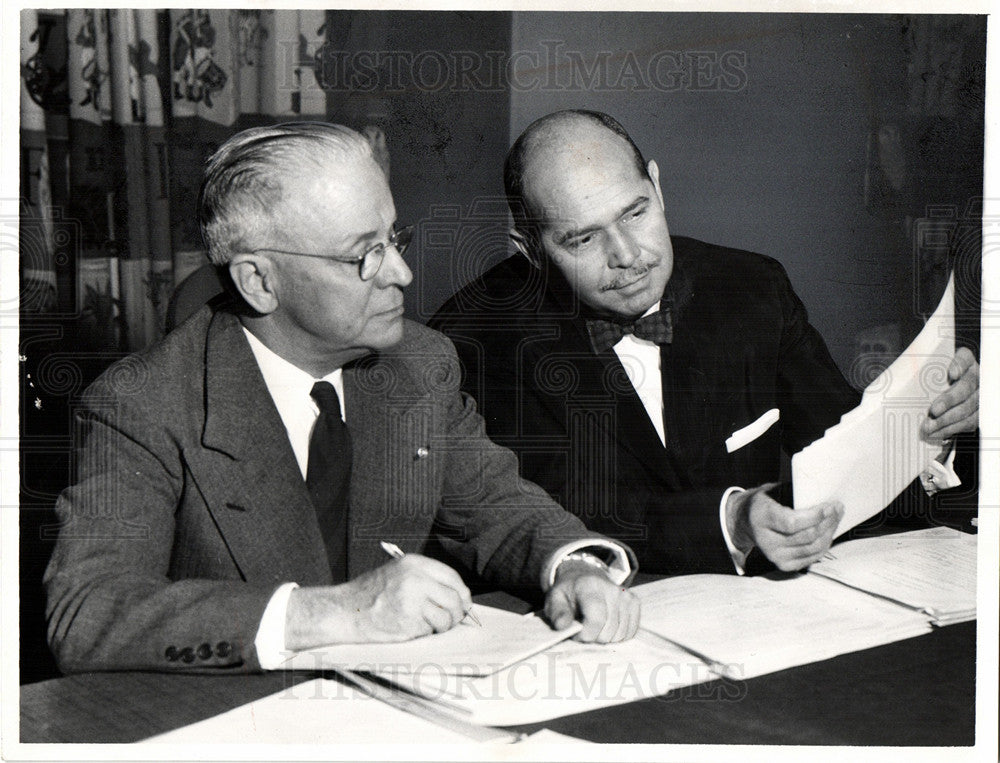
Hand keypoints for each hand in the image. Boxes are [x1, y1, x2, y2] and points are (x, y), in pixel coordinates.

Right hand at [284, 555, 471, 650]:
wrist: (345, 611)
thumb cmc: (370, 593)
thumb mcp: (397, 573)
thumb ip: (425, 579)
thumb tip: (455, 594)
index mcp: (414, 564)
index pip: (452, 577)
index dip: (461, 592)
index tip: (464, 602)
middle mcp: (416, 580)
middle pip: (455, 598)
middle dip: (458, 613)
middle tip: (452, 620)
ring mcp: (413, 602)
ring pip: (446, 618)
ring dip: (442, 626)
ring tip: (428, 625)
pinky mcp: (409, 623)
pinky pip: (430, 631)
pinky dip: (425, 633)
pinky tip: (410, 628)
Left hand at [544, 561, 639, 642]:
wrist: (585, 578)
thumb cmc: (568, 593)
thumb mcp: (555, 600)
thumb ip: (557, 613)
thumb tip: (562, 626)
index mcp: (590, 586)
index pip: (596, 618)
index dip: (586, 634)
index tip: (576, 633)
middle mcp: (612, 589)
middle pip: (608, 631)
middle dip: (593, 637)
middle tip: (584, 629)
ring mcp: (626, 595)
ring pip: (620, 634)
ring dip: (605, 637)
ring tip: (594, 625)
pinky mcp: (634, 602)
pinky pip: (630, 632)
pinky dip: (617, 635)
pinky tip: (607, 625)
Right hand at [727, 483, 842, 571]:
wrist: (745, 520)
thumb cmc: (764, 502)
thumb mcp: (772, 490)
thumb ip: (794, 494)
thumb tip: (823, 493)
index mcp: (761, 518)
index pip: (792, 523)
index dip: (814, 517)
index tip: (828, 506)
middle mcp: (766, 541)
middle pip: (806, 536)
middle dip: (827, 521)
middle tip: (837, 508)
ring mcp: (774, 556)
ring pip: (813, 548)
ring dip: (829, 532)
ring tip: (836, 518)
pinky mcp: (783, 565)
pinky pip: (812, 557)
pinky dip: (824, 545)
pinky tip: (828, 532)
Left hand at [921, 347, 978, 441]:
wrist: (936, 394)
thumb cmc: (926, 379)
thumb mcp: (923, 371)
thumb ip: (917, 372)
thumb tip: (898, 378)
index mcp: (962, 361)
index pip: (964, 358)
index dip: (959, 365)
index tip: (951, 374)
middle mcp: (973, 376)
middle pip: (966, 387)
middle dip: (949, 400)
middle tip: (933, 410)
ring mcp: (977, 395)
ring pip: (968, 408)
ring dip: (947, 419)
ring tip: (929, 427)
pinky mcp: (977, 412)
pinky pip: (968, 422)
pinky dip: (950, 429)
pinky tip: (936, 433)